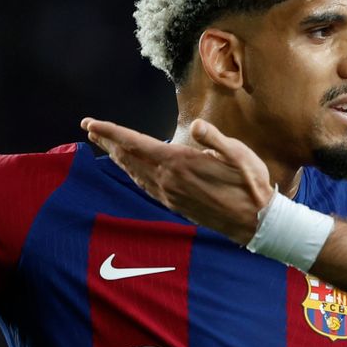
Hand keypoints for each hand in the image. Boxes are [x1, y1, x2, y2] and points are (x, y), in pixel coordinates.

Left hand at [81, 116, 272, 243]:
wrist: (256, 223)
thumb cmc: (252, 186)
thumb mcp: (240, 156)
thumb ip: (216, 138)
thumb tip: (197, 126)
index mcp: (180, 163)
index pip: (135, 143)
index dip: (111, 131)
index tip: (90, 122)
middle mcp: (169, 180)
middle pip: (128, 157)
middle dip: (107, 141)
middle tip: (89, 128)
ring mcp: (170, 195)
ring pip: (134, 172)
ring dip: (117, 157)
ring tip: (104, 144)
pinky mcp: (175, 204)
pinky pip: (144, 186)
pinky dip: (131, 173)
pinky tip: (129, 169)